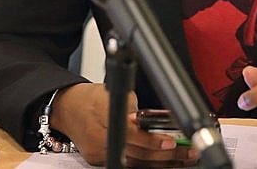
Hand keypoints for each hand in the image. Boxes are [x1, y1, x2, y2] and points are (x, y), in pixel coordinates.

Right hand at [50, 83, 196, 166]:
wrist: (67, 108)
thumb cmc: (91, 98)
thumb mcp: (116, 94)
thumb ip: (136, 109)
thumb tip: (158, 120)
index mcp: (103, 119)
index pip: (132, 135)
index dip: (153, 142)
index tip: (172, 142)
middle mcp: (99, 141)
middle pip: (137, 154)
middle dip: (166, 155)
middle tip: (188, 152)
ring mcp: (98, 154)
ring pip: (135, 164)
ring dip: (161, 163)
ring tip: (182, 159)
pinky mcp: (98, 161)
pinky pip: (127, 165)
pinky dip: (146, 164)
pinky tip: (163, 162)